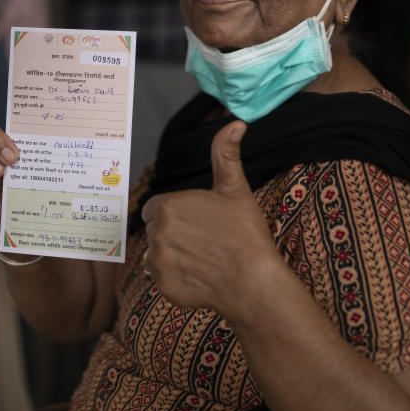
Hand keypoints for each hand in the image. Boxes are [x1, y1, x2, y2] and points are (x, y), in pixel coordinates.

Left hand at [141, 121, 283, 314]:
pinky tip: (201, 275)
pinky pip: (163, 278)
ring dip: (174, 255)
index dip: (177, 213)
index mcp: (168, 206)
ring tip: (204, 258)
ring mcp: (158, 262)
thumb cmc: (245, 233)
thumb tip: (235, 123)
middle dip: (174, 233)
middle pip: (156, 230)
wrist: (254, 282)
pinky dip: (177, 278)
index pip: (156, 208)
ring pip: (158, 254)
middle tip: (205, 239)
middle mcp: (156, 233)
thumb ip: (226, 154)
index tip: (198, 221)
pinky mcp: (163, 287)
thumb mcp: (235, 188)